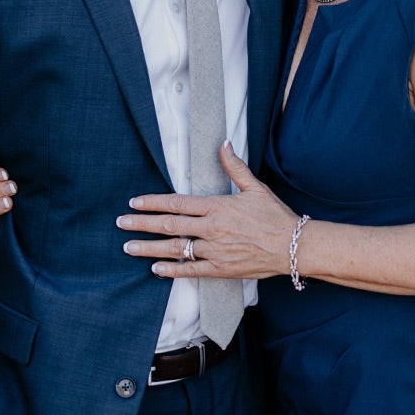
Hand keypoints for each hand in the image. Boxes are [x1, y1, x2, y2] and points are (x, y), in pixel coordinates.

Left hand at [116, 142, 296, 279]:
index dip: (153, 202)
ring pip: (174, 250)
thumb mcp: (255, 188)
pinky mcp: (221, 270)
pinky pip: (190, 271)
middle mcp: (211, 229)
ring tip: (129, 247)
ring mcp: (215, 251)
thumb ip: (235, 167)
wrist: (294, 246)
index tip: (134, 202)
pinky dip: (171, 271)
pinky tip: (155, 269)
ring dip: (149, 249)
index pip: (177, 202)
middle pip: (169, 225)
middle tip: (121, 223)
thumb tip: (224, 144)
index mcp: (217, 207)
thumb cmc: (275, 216)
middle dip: (141, 224)